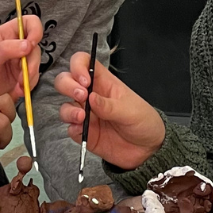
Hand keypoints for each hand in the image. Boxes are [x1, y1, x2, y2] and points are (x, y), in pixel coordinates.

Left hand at [0, 15, 42, 105]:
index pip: (29, 22)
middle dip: (31, 63)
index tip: (30, 46)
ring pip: (36, 63)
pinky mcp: (21, 74)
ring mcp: (19, 59)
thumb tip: (28, 45)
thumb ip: (7, 49)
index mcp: (7, 33)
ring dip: (30, 77)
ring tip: (18, 87)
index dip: (35, 31)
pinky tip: (17, 91)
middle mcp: (16, 44)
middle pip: (36, 47)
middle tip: (23, 76)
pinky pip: (33, 77)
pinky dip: (28, 85)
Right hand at [54, 51, 165, 169]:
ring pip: (64, 106)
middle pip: (66, 81)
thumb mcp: (131, 111)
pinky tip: (81, 131)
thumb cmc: (143, 122)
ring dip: (68, 110)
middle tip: (81, 96)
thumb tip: (91, 98)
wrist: (148, 150)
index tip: (84, 80)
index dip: (78, 66)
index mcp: (104, 83)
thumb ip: (110, 106)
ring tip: (81, 117)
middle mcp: (91, 96)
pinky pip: (70, 128)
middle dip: (67, 86)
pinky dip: (72, 128)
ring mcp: (86, 114)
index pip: (84, 63)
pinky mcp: (85, 133)